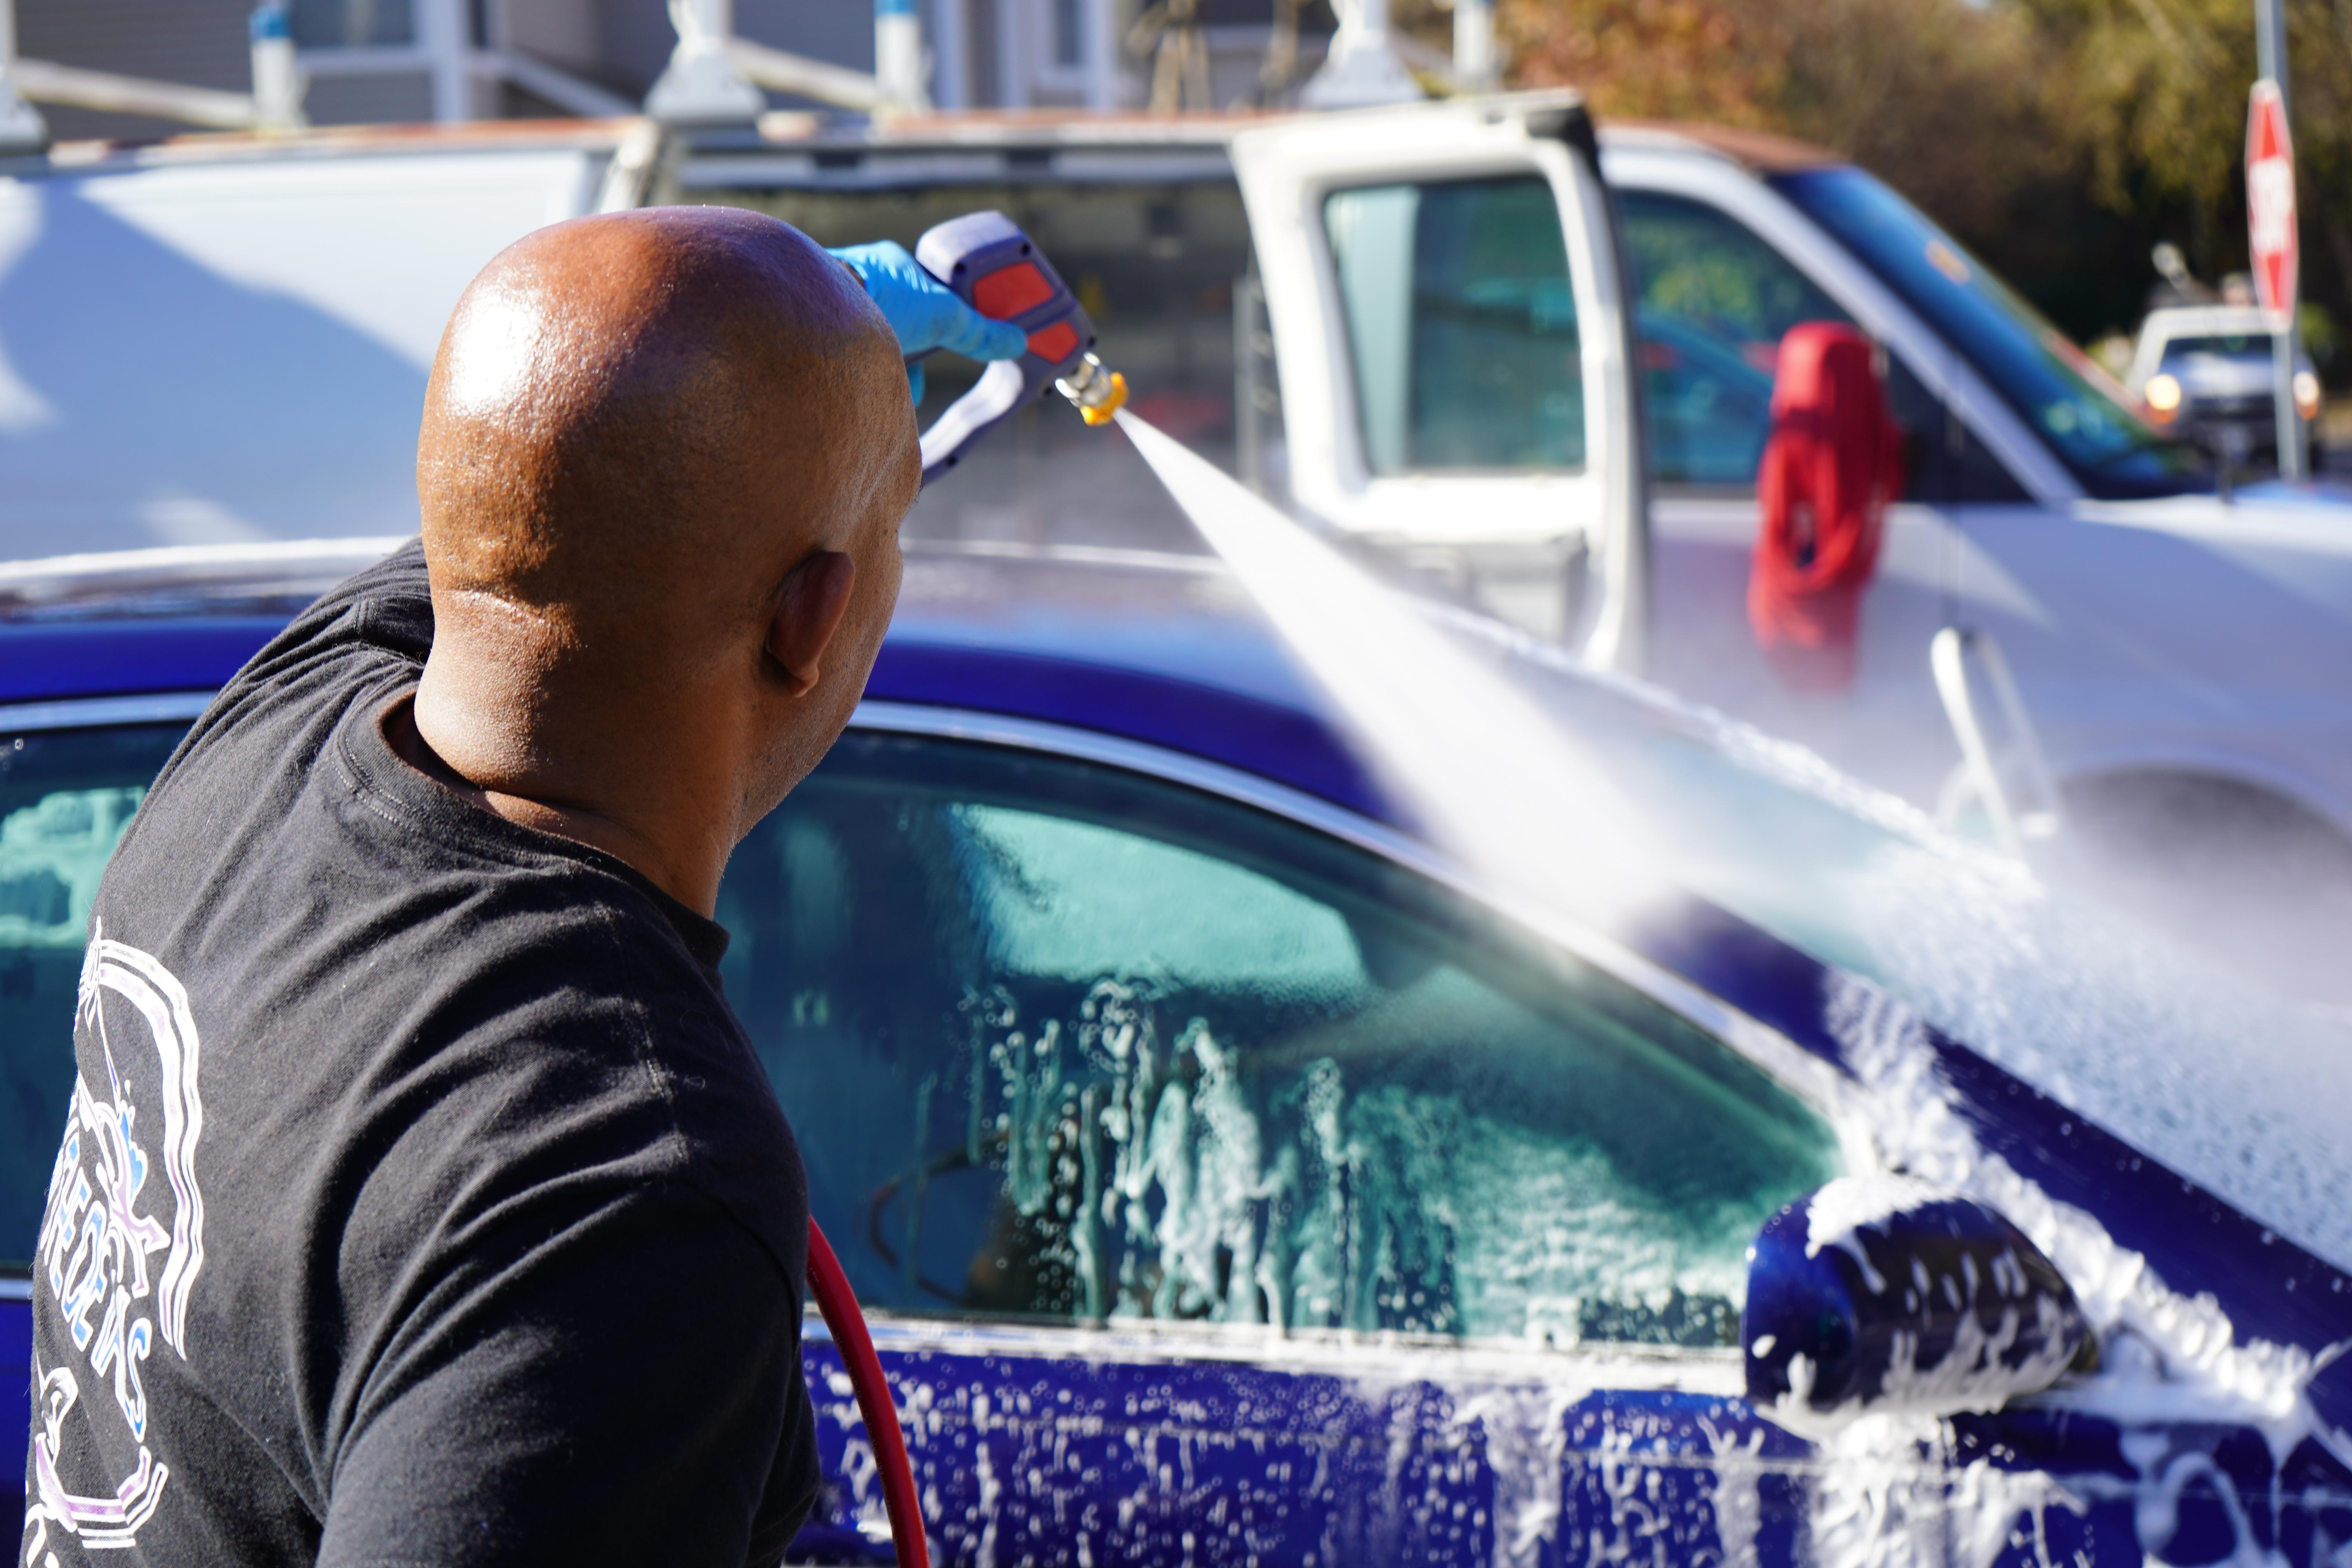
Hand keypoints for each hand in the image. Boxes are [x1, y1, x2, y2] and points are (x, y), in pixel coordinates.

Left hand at [828, 240, 1028, 403]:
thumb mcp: (941, 317)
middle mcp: (859, 276)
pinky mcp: (809, 322)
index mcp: (891, 266)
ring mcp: (832, 297)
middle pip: (895, 318)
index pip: (923, 293)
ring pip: (863, 334)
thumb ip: (976, 333)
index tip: (941, 346)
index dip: (937, 324)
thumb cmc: (876, 299)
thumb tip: (1017, 342)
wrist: (807, 308)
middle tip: (908, 373)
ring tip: (879, 382)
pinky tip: (849, 384)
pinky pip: (836, 348)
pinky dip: (848, 367)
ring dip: (875, 359)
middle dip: (906, 349)